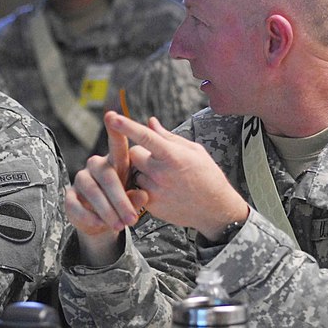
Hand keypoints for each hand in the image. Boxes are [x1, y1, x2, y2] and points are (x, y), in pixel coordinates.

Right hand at [65, 112, 148, 264]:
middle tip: (132, 219)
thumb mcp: (135, 199)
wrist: (103, 222)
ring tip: (121, 225)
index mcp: (115, 161)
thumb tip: (143, 194)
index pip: (116, 144)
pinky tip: (100, 224)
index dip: (115, 131)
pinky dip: (89, 216)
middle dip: (120, 199)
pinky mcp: (70, 195)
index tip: (112, 115)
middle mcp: (96, 165)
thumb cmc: (123, 202)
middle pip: (106, 175)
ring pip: (91, 190)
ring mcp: (81, 179)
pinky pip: (75, 204)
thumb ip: (139, 196)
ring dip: (107, 210)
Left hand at [106, 113, 248, 240]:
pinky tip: (164, 189)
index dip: (127, 126)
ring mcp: (155, 190)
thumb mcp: (194, 151)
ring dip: (143, 172)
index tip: (112, 118)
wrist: (215, 209)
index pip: (145, 137)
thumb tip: (150, 121)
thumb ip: (168, 136)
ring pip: (135, 172)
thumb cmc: (207, 176)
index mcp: (173, 155)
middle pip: (134, 154)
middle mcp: (161, 172)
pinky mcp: (151, 205)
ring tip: (165, 178)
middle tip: (157, 159)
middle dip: (141, 153)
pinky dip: (146, 187)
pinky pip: (138, 189)